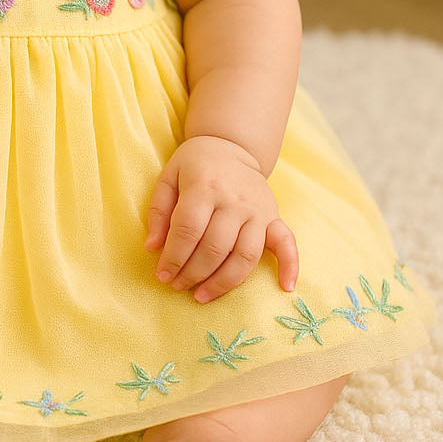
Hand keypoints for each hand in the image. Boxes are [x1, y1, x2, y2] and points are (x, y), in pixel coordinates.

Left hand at [144, 136, 297, 302]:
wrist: (231, 145)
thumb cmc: (195, 165)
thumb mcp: (168, 177)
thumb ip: (159, 212)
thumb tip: (152, 248)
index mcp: (204, 186)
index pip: (188, 230)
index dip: (173, 257)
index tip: (162, 275)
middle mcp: (234, 200)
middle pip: (214, 248)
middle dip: (192, 273)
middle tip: (177, 286)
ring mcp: (257, 210)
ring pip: (244, 256)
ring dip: (223, 282)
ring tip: (202, 296)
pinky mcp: (273, 216)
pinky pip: (286, 243)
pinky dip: (290, 266)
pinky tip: (286, 287)